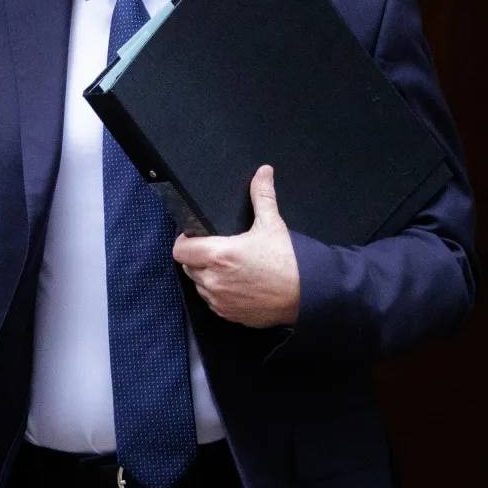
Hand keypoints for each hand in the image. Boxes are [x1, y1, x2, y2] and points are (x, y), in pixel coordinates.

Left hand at [173, 165, 300, 328]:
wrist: (307, 296)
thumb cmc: (289, 261)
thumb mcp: (273, 224)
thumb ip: (262, 196)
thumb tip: (263, 172)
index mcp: (219, 255)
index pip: (180, 249)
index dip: (185, 241)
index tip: (197, 237)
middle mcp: (214, 280)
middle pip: (188, 267)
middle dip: (197, 258)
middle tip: (217, 250)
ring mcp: (220, 300)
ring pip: (199, 285)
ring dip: (207, 276)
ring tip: (229, 268)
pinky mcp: (228, 315)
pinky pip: (213, 302)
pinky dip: (219, 293)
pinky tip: (237, 284)